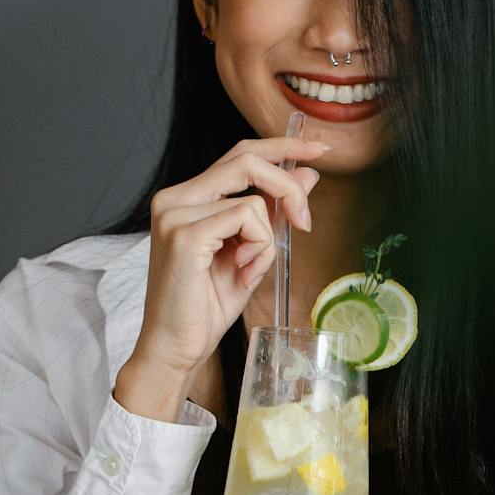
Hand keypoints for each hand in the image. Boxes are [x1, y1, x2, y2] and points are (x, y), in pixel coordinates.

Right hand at [129, 135, 332, 378]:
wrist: (177, 347)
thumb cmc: (207, 305)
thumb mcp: (253, 251)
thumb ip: (275, 211)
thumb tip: (307, 175)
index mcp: (187, 198)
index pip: (240, 154)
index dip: (282, 147)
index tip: (319, 149)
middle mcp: (176, 198)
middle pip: (247, 159)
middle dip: (289, 187)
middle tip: (305, 222)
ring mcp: (176, 213)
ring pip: (253, 198)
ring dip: (268, 238)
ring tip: (249, 267)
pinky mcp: (185, 234)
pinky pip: (247, 220)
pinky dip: (259, 248)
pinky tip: (242, 272)